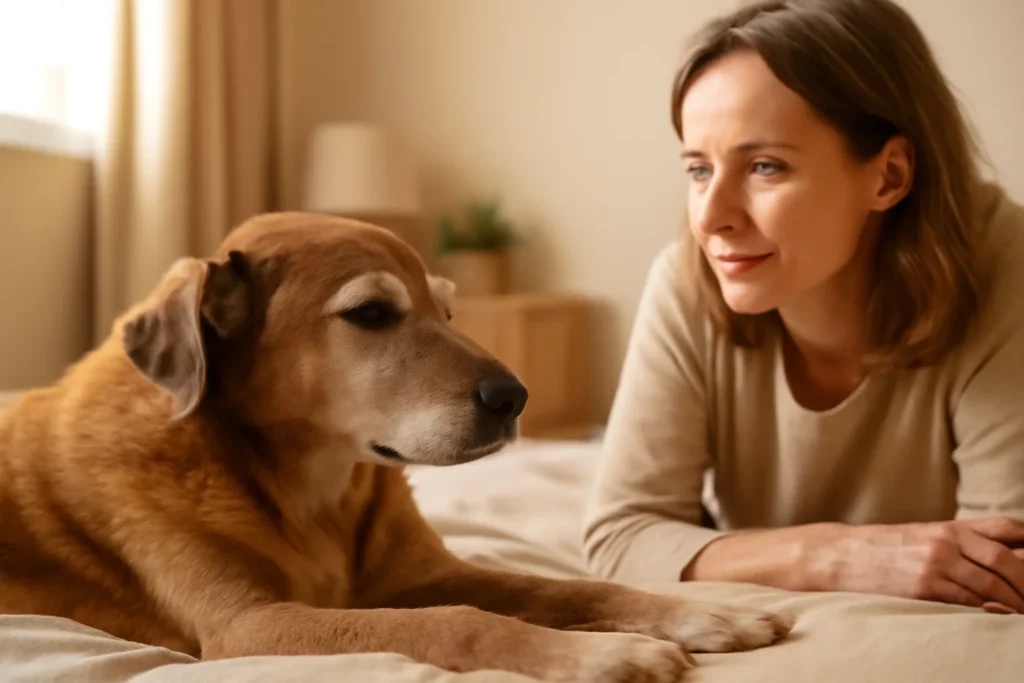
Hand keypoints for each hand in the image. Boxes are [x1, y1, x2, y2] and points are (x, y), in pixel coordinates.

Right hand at [841, 517, 1023, 612]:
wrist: (847, 555)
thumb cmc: (888, 548)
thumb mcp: (926, 535)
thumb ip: (963, 541)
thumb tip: (1006, 555)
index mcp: (950, 527)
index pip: (1005, 528)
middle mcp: (946, 542)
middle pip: (1005, 560)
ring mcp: (935, 564)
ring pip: (991, 585)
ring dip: (1013, 602)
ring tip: (1020, 611)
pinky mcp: (924, 588)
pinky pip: (968, 602)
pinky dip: (988, 611)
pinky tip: (996, 615)